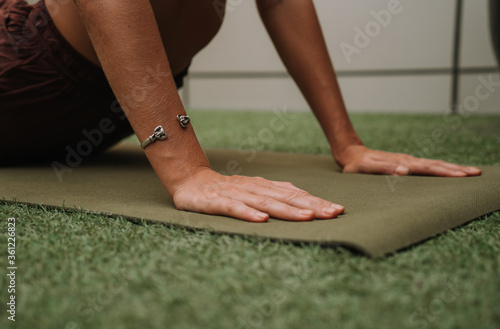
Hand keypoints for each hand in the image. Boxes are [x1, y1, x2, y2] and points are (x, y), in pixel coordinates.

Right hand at [172, 168, 344, 221]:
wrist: (190, 180)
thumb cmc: (225, 188)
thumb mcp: (253, 188)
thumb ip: (275, 192)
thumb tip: (301, 195)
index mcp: (264, 187)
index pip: (294, 194)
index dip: (316, 202)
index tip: (337, 210)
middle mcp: (254, 189)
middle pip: (286, 198)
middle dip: (311, 206)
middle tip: (334, 213)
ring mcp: (237, 195)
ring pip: (266, 203)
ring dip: (288, 210)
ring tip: (308, 218)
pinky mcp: (218, 202)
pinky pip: (235, 209)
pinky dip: (249, 214)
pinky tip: (262, 221)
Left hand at [337, 145, 481, 176]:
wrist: (352, 154)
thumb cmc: (357, 165)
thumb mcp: (366, 169)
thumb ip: (384, 169)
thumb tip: (404, 171)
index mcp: (401, 163)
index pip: (427, 168)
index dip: (444, 172)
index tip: (461, 176)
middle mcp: (408, 161)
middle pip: (436, 165)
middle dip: (456, 170)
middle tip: (476, 174)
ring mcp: (409, 161)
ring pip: (435, 165)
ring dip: (453, 168)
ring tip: (472, 172)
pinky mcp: (408, 163)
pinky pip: (429, 167)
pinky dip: (443, 169)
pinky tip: (452, 172)